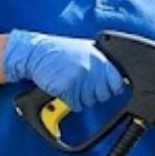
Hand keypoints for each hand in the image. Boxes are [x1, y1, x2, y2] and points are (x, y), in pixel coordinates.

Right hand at [1, 30, 125, 109]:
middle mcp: (92, 68)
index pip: (117, 83)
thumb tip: (119, 79)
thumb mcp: (86, 50)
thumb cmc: (59, 52)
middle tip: (80, 82)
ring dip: (79, 97)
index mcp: (99, 58)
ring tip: (70, 82)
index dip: (110, 88)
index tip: (103, 86)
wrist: (35, 53)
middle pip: (103, 95)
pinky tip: (62, 87)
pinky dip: (68, 101)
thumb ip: (102, 63)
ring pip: (89, 102)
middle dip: (93, 94)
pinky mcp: (67, 87)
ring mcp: (80, 78)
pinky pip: (75, 105)